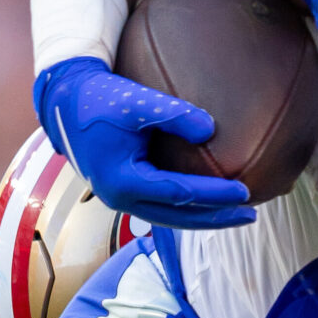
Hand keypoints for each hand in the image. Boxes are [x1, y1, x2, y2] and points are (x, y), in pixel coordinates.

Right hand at [33, 57, 254, 229]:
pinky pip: (160, 208)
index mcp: (123, 181)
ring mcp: (119, 199)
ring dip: (202, 219)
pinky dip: (186, 209)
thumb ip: (174, 114)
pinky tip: (207, 205)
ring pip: (169, 218)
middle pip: (177, 218)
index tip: (245, 191)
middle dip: (215, 219)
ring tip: (235, 215)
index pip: (179, 194)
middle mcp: (120, 198)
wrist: (66, 102)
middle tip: (251, 217)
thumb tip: (211, 130)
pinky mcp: (121, 191)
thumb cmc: (99, 98)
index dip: (214, 195)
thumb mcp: (136, 101)